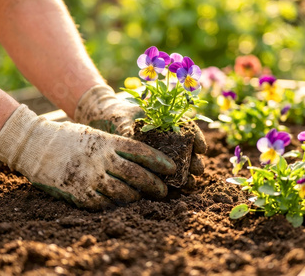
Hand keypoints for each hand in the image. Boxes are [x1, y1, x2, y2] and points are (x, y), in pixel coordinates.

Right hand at [0, 105, 175, 209]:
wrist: (35, 145)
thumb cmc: (68, 137)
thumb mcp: (94, 134)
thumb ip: (115, 145)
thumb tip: (139, 157)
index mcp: (107, 142)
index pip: (140, 151)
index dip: (159, 161)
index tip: (172, 168)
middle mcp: (101, 159)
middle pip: (136, 175)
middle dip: (154, 184)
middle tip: (164, 191)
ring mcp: (90, 177)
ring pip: (123, 193)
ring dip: (137, 197)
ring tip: (143, 198)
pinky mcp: (79, 193)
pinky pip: (104, 204)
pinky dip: (115, 205)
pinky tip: (121, 204)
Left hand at [74, 85, 206, 179]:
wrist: (103, 120)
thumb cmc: (116, 116)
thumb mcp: (123, 120)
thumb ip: (129, 130)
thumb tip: (133, 141)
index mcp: (165, 121)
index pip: (188, 128)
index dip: (197, 138)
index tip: (201, 149)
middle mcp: (166, 136)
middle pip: (187, 149)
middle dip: (195, 161)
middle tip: (197, 171)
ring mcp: (159, 151)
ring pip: (179, 163)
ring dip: (187, 173)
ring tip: (189, 184)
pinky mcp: (149, 165)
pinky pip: (163, 173)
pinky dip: (171, 181)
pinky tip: (175, 188)